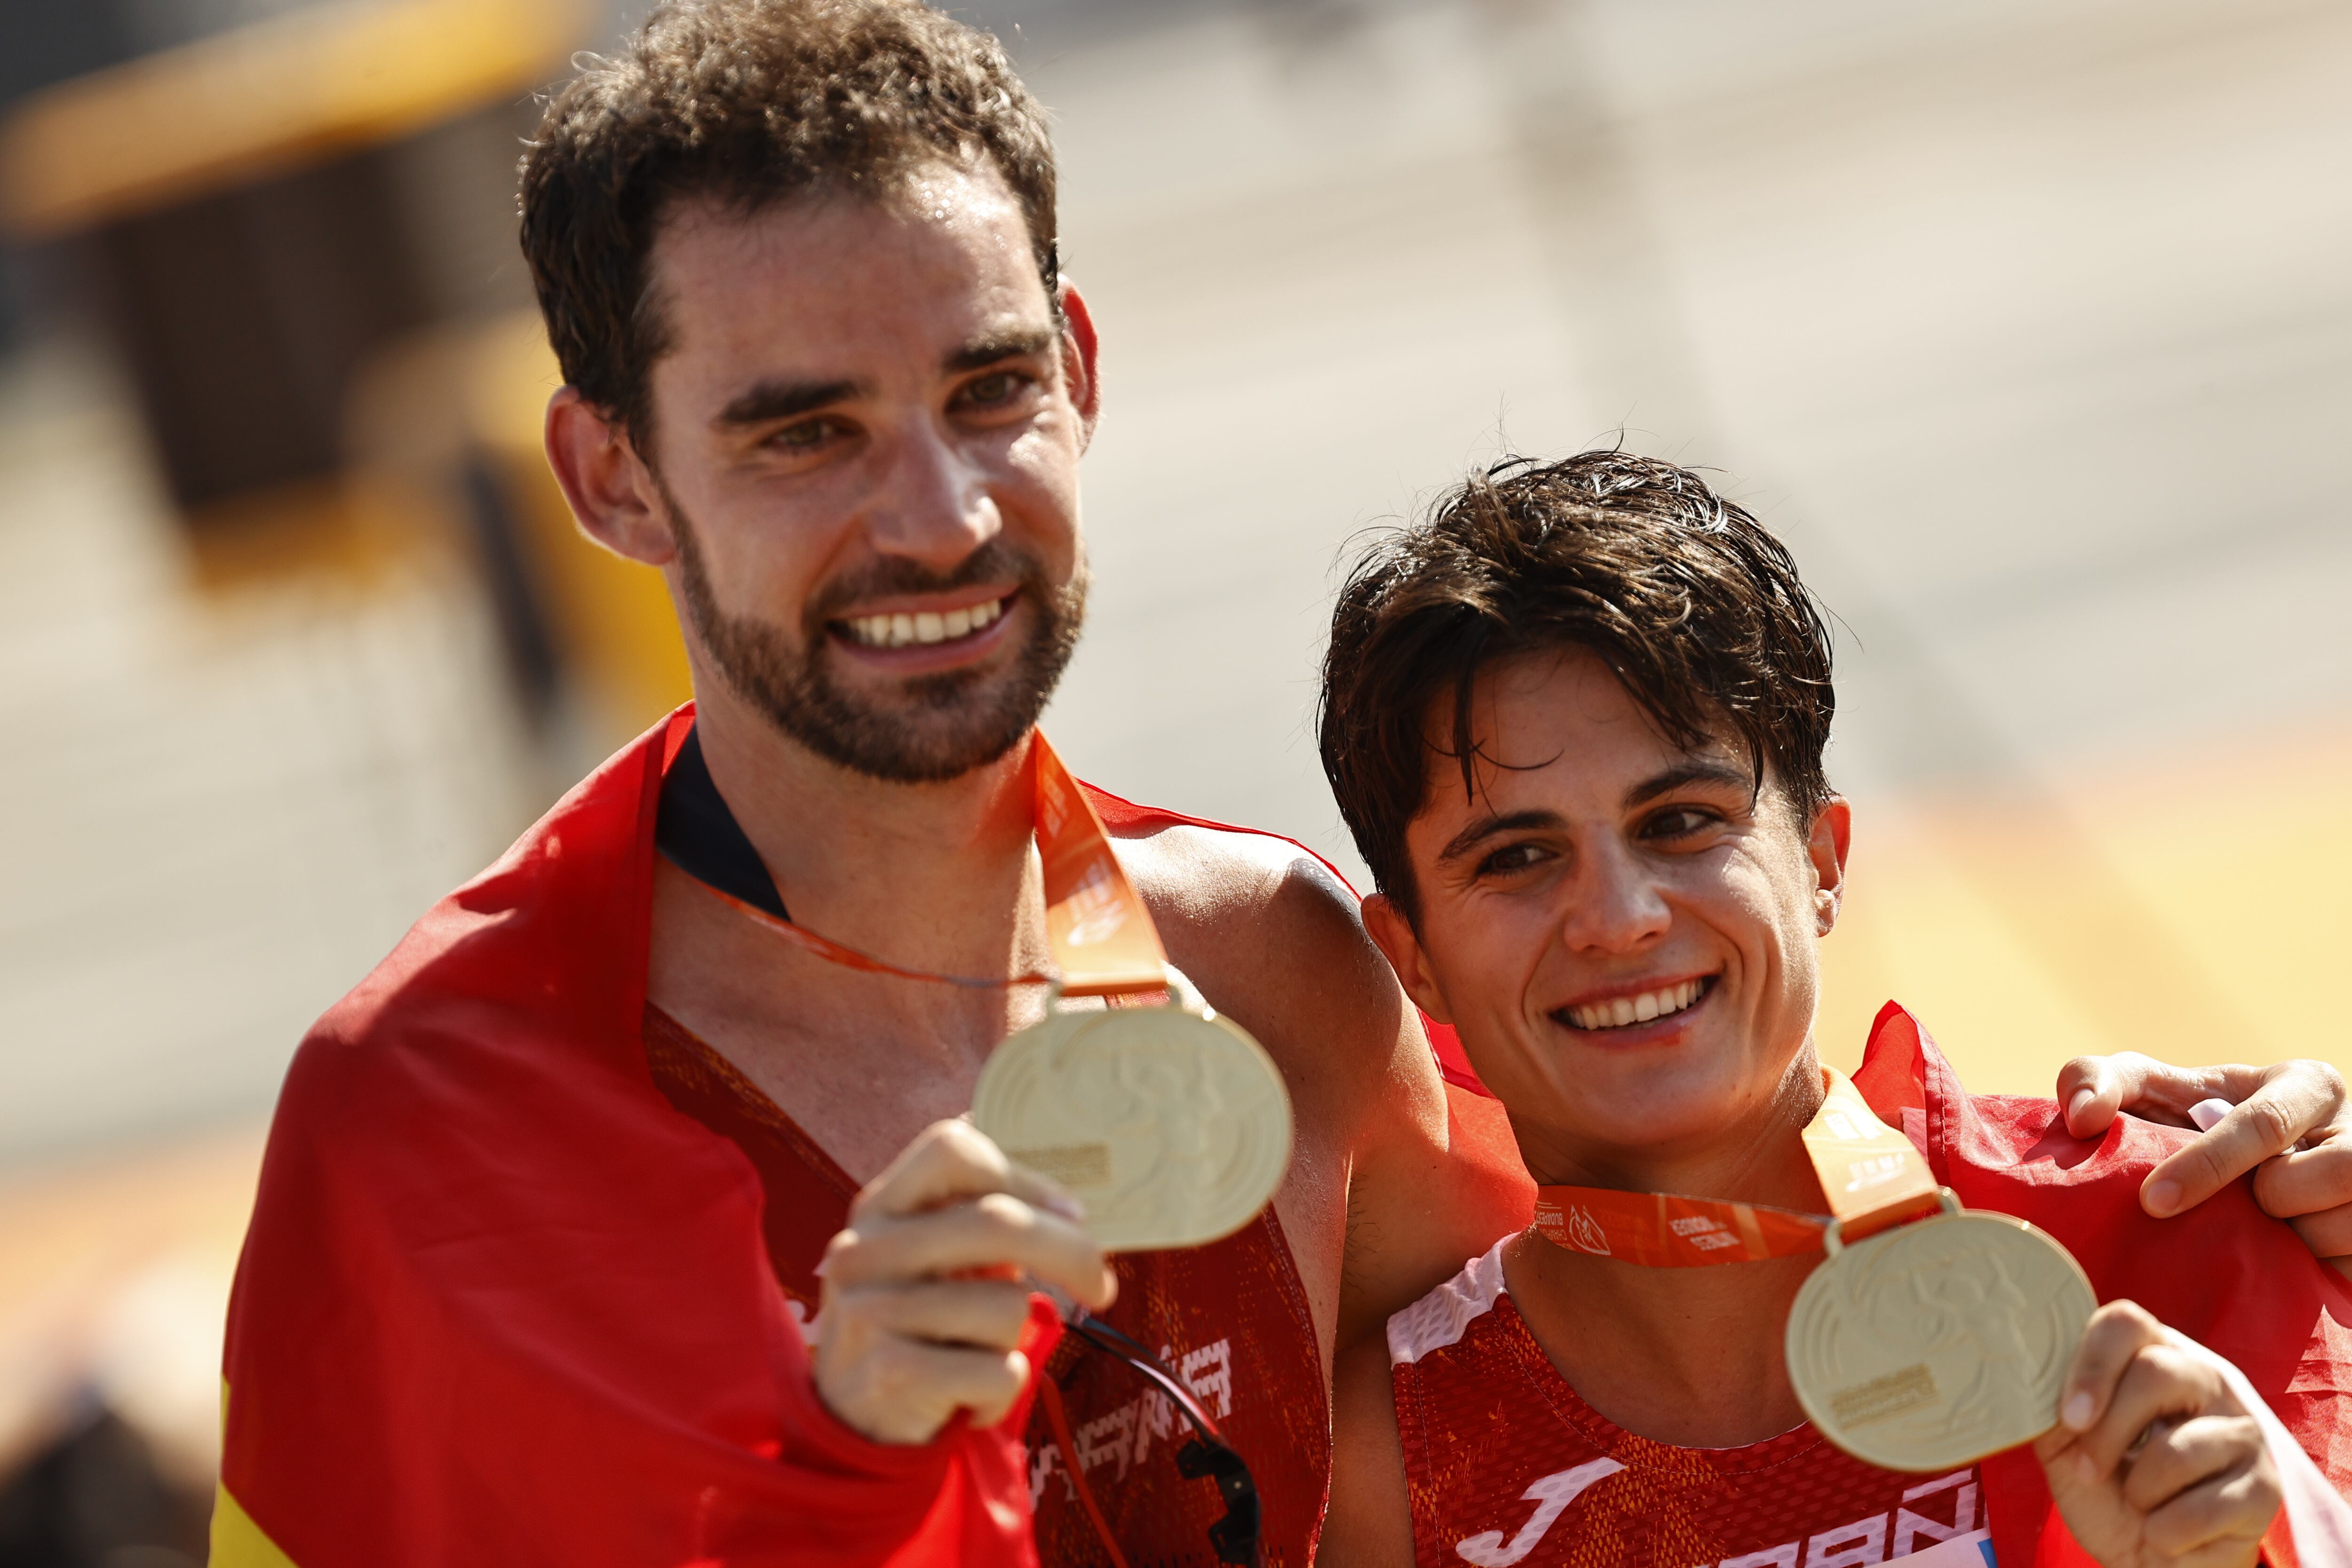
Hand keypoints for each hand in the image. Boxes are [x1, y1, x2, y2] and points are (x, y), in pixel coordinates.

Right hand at [814, 1119, 1115, 1444]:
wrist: (851, 1424)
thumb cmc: (920, 1330)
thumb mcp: (935, 1263)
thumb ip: (983, 1224)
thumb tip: (1070, 1211)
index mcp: (880, 1208)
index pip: (952, 1149)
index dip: (1024, 1176)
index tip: (1070, 1212)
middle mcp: (865, 1250)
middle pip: (996, 1221)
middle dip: (1071, 1253)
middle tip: (1101, 1285)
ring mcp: (870, 1310)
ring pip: (1008, 1305)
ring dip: (1014, 1339)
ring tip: (974, 1355)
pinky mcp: (889, 1372)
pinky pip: (998, 1371)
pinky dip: (1001, 1392)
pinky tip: (967, 1398)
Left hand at [2037, 1301, 2280, 1566]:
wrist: (2148, 1560)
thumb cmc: (2107, 1491)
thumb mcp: (2064, 1444)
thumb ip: (2050, 1403)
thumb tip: (2021, 1372)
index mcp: (2154, 1357)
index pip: (2126, 1322)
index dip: (2092, 1363)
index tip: (2069, 1416)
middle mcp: (2207, 1382)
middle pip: (2157, 1371)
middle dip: (2108, 1432)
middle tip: (2089, 1468)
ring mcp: (2243, 1432)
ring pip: (2178, 1446)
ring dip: (2138, 1489)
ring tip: (2138, 1502)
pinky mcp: (2265, 1487)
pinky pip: (2204, 1505)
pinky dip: (2167, 1530)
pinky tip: (2167, 1531)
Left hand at [2058, 1052, 2351, 1269]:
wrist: (2247, 1177)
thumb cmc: (2191, 1125)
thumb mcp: (2150, 1092)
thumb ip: (2100, 1080)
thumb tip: (2081, 1116)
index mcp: (2305, 1085)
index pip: (2265, 1123)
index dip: (2208, 1164)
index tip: (2155, 1201)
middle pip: (2328, 1174)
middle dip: (2268, 1203)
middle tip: (2231, 1213)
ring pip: (2349, 1226)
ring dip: (2297, 1241)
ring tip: (2261, 1235)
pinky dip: (2317, 1271)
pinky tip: (2285, 1267)